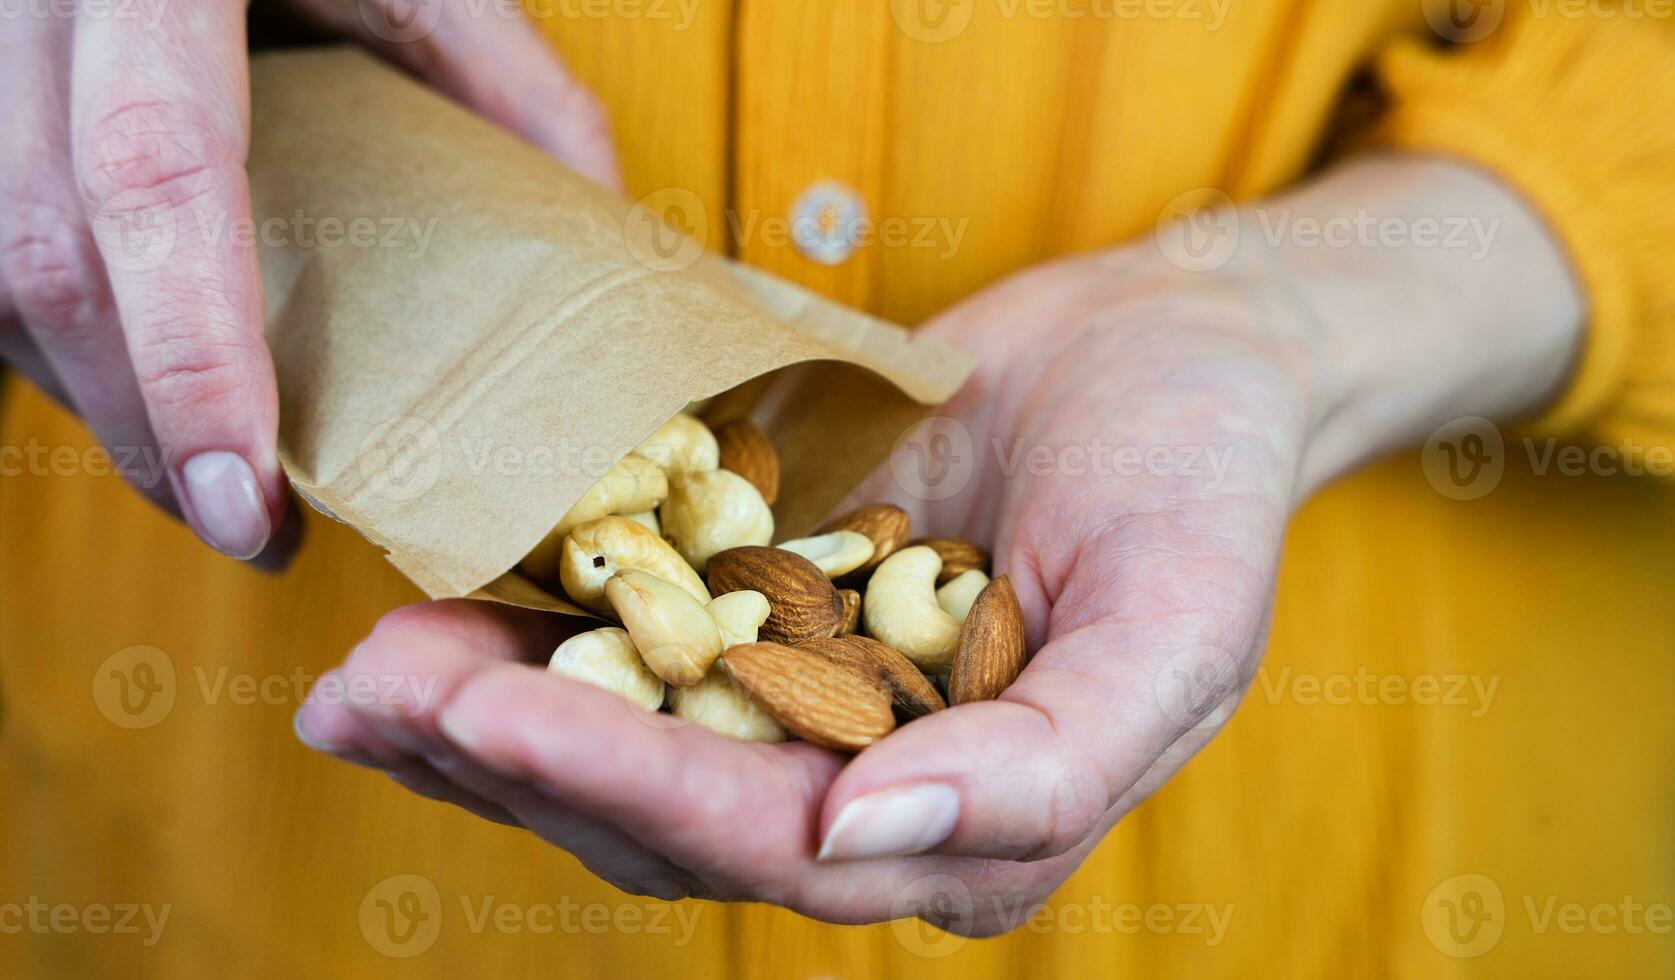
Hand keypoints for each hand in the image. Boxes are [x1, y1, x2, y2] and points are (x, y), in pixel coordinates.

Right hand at [0, 0, 618, 564]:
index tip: (245, 499)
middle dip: (139, 420)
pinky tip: (122, 373)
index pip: (155, 176)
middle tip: (244, 524)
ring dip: (87, 389)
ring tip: (193, 469)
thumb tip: (597, 223)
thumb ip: (503, 77)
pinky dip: (44, 330)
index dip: (192, 357)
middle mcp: (31, 6)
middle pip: (44, 251)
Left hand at [294, 156, 1582, 931]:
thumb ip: (1043, 766)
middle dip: (517, 761)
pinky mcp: (764, 607)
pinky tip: (426, 625)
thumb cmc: (1197, 483)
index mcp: (971, 828)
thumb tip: (858, 842)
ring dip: (485, 723)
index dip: (636, 791)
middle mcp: (870, 786)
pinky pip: (635, 642)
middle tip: (375, 692)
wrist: (1168, 345)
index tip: (503, 721)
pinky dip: (532, 641)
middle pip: (666, 813)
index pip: (776, 845)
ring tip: (357, 682)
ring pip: (624, 745)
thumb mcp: (1175, 625)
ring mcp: (807, 698)